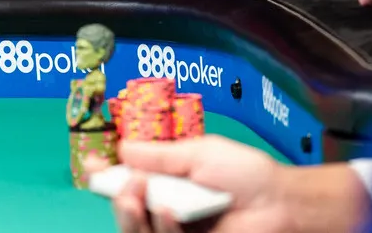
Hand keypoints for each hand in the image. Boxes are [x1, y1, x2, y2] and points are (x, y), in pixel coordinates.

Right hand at [86, 136, 288, 232]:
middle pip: (125, 210)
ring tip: (138, 195)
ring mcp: (178, 230)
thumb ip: (160, 155)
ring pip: (138, 230)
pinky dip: (162, 225)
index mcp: (166, 180)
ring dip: (132, 214)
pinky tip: (170, 211)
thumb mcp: (198, 153)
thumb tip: (122, 148)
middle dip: (116, 197)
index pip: (125, 179)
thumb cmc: (246, 173)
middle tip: (124, 185)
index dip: (104, 175)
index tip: (92, 165)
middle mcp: (166, 205)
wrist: (280, 202)